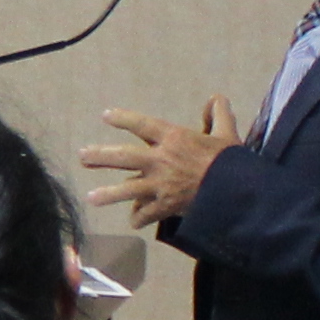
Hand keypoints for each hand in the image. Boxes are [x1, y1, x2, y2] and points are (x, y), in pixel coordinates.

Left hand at [79, 96, 240, 231]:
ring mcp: (160, 184)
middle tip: (83, 156)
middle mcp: (161, 160)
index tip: (106, 116)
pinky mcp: (166, 206)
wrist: (237, 192)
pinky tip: (134, 222)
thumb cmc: (231, 161)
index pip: (142, 125)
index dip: (123, 119)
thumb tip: (215, 98)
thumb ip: (219, 113)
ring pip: (127, 190)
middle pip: (123, 157)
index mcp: (173, 138)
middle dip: (100, 156)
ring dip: (108, 194)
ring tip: (90, 198)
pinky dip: (140, 218)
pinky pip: (147, 214)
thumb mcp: (227, 132)